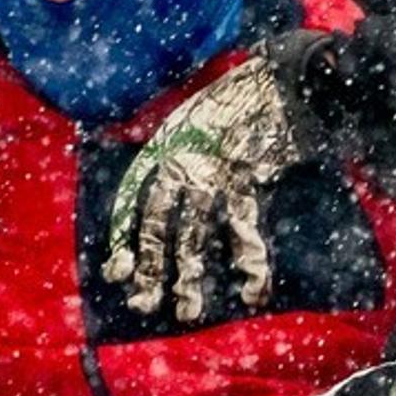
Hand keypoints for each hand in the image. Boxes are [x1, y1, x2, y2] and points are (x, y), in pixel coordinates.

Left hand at [103, 54, 307, 320]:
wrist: (279, 83)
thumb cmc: (234, 100)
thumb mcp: (187, 118)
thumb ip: (170, 151)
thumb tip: (154, 184)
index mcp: (162, 149)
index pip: (131, 201)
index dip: (123, 238)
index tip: (117, 271)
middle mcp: (181, 166)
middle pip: (157, 226)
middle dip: (150, 268)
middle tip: (144, 303)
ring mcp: (214, 177)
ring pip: (195, 237)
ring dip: (191, 279)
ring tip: (188, 312)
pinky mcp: (249, 183)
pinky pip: (245, 232)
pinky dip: (251, 265)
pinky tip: (252, 293)